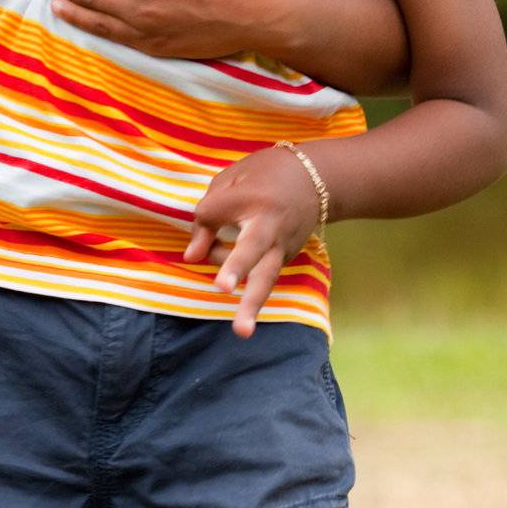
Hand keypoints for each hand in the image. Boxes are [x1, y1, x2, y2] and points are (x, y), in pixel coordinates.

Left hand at [184, 145, 323, 337]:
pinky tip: (243, 314)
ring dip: (252, 305)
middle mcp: (270, 224)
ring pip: (266, 277)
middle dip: (236, 268)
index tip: (204, 217)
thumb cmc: (264, 175)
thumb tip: (191, 257)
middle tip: (222, 288)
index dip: (202, 216)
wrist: (315, 179)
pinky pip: (263, 277)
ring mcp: (281, 245)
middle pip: (252, 249)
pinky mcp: (285, 259)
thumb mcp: (232, 179)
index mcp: (254, 197)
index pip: (213, 211)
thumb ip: (209, 213)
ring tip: (241, 332)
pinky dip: (251, 291)